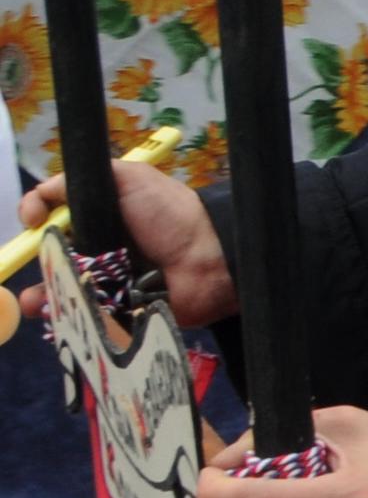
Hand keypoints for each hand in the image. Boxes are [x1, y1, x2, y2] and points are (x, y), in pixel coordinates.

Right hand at [15, 159, 227, 330]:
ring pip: (66, 291)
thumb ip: (83, 179)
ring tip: (35, 304)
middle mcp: (101, 250)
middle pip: (53, 261)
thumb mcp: (129, 179)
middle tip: (26, 274)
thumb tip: (39, 196)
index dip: (37, 223)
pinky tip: (58, 317)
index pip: (54, 224)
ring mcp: (110, 283)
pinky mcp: (122, 311)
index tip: (33, 223)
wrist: (212, 257)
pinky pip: (88, 317)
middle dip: (35, 268)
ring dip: (45, 297)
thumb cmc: (172, 213)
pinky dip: (71, 318)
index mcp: (100, 219)